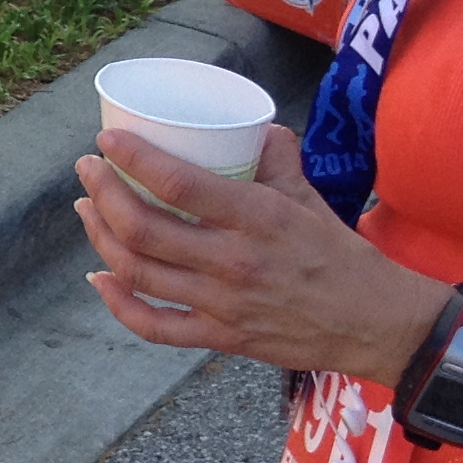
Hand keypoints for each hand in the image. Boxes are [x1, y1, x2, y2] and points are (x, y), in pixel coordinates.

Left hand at [73, 123, 442, 381]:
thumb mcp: (309, 196)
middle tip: (88, 169)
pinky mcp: (220, 337)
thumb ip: (276, 158)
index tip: (106, 140)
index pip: (178, 184)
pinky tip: (99, 279)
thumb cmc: (339, 255)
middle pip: (142, 228)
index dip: (132, 159)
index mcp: (257, 217)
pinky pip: (153, 326)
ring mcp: (222, 304)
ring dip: (100, 237)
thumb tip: (254, 126)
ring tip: (87, 209)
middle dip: (102, 193)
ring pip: (137, 271)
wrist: (374, 323)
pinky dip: (117, 304)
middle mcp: (232, 261)